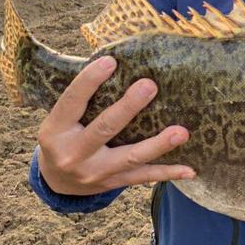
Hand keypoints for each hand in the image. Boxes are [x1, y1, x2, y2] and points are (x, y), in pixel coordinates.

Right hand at [37, 55, 194, 195]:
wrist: (55, 182)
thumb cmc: (64, 136)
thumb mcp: (60, 119)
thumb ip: (82, 98)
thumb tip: (115, 61)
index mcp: (56, 130)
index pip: (72, 101)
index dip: (90, 81)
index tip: (111, 61)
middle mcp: (74, 153)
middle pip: (105, 128)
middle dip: (129, 107)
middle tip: (150, 86)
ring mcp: (95, 172)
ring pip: (131, 157)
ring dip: (158, 144)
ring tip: (182, 132)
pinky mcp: (113, 183)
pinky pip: (144, 177)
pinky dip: (168, 173)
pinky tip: (190, 169)